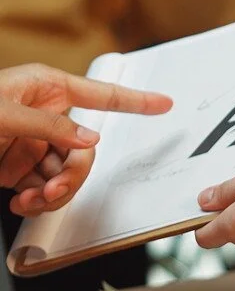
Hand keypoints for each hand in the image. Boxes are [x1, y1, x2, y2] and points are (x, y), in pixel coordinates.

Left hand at [0, 63, 171, 215]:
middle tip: (54, 189)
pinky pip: (44, 189)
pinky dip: (35, 202)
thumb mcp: (5, 114)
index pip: (101, 95)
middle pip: (84, 151)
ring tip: (30, 200)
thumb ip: (49, 125)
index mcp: (45, 88)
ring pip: (66, 175)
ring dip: (52, 194)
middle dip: (72, 176)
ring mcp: (34, 144)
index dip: (135, 101)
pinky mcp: (21, 168)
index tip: (163, 104)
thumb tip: (89, 139)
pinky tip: (21, 202)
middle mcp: (44, 116)